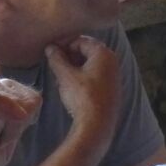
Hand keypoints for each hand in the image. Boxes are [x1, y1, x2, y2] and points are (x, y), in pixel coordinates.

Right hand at [45, 35, 120, 150]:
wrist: (97, 125)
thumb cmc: (82, 96)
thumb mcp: (65, 75)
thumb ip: (57, 59)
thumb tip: (51, 48)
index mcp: (104, 53)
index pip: (80, 40)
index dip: (64, 44)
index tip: (50, 52)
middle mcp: (113, 62)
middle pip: (87, 51)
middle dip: (69, 56)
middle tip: (54, 64)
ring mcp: (114, 76)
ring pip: (90, 64)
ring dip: (74, 67)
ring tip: (60, 76)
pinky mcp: (112, 89)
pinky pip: (95, 76)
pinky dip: (82, 77)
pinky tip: (71, 86)